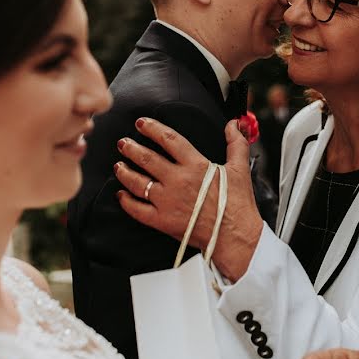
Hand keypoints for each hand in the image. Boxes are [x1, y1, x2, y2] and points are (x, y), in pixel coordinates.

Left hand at [114, 118, 263, 280]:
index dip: (153, 128)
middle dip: (131, 148)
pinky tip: (121, 195)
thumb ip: (236, 143)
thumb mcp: (240, 168)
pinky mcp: (162, 220)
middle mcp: (178, 180)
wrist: (234, 236)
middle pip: (147, 159)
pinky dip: (126, 202)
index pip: (169, 140)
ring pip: (138, 182)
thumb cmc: (238, 204)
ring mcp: (167, 201)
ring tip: (118, 165)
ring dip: (125, 172)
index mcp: (196, 165)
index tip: (141, 123)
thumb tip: (234, 125)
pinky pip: (137, 209)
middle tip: (123, 143)